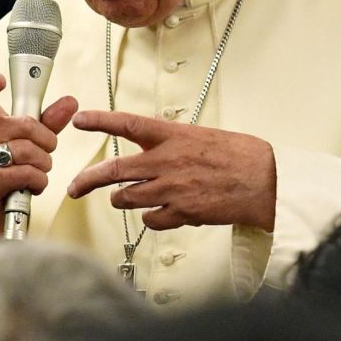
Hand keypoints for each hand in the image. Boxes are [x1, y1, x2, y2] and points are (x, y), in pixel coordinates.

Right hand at [0, 74, 78, 244]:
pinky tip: (31, 185)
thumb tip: (71, 102)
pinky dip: (38, 182)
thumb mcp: (29, 143)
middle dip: (46, 143)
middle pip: (27, 126)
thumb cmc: (9, 171)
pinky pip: (28, 173)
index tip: (0, 79)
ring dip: (44, 166)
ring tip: (36, 172)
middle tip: (43, 153)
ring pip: (31, 152)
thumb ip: (48, 122)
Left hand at [66, 110, 276, 230]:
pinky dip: (151, 218)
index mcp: (172, 136)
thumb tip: (148, 149)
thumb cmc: (238, 156)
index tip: (79, 120)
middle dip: (87, 180)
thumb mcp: (199, 137)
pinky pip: (150, 220)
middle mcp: (166, 161)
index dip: (100, 121)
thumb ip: (169, 143)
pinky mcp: (181, 213)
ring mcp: (172, 189)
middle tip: (74, 187)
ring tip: (124, 197)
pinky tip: (160, 212)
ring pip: (126, 198)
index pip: (128, 124)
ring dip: (121, 199)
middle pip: (114, 170)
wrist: (266, 182)